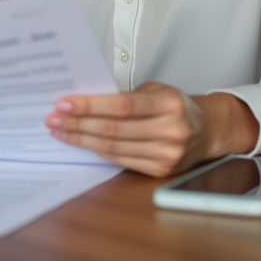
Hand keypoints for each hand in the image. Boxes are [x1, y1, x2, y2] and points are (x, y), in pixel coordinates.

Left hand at [44, 83, 259, 177]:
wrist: (207, 130)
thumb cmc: (177, 105)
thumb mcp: (157, 90)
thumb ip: (126, 96)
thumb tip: (84, 100)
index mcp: (169, 104)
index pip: (121, 106)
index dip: (89, 105)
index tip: (64, 103)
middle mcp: (170, 131)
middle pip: (112, 129)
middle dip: (77, 123)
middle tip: (53, 117)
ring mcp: (166, 154)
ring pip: (112, 148)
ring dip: (81, 139)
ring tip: (60, 130)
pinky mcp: (159, 170)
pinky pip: (120, 160)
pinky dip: (97, 151)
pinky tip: (81, 142)